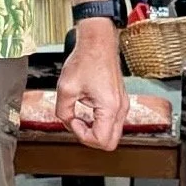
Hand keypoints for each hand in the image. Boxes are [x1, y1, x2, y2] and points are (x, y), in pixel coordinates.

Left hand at [54, 24, 128, 150]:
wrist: (98, 43)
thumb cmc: (86, 60)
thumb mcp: (66, 88)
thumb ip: (63, 112)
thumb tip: (67, 122)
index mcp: (110, 107)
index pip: (101, 141)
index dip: (82, 136)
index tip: (72, 120)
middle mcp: (121, 108)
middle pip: (110, 143)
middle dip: (90, 138)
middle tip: (76, 123)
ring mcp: (123, 105)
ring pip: (112, 134)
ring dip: (95, 130)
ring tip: (80, 116)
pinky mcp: (120, 101)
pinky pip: (112, 122)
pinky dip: (99, 122)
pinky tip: (87, 111)